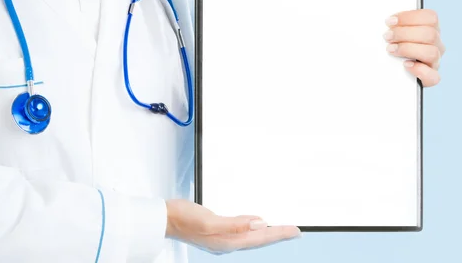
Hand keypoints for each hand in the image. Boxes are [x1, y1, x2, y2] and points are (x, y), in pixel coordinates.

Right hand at [165, 199, 300, 252]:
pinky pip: (242, 232)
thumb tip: (261, 223)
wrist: (164, 219)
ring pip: (252, 237)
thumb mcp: (209, 220)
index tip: (296, 231)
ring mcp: (222, 239)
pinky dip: (253, 228)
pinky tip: (254, 224)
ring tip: (281, 230)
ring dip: (267, 233)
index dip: (280, 234)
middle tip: (295, 232)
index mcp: (228, 241)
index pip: (261, 237)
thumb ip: (236, 224)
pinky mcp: (217, 232)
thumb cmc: (183, 218)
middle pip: (259, 239)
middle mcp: (228, 243)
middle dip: (278, 235)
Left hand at [384, 9, 444, 86]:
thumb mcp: (394, 31)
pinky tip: (405, 65)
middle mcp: (436, 44)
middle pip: (430, 34)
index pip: (430, 17)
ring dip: (408, 49)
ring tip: (391, 50)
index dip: (409, 17)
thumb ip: (395, 24)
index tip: (390, 21)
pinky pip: (433, 76)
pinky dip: (419, 70)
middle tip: (387, 37)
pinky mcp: (430, 78)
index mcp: (430, 28)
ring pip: (432, 52)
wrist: (390, 72)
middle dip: (404, 34)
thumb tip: (387, 21)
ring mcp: (435, 62)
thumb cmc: (392, 45)